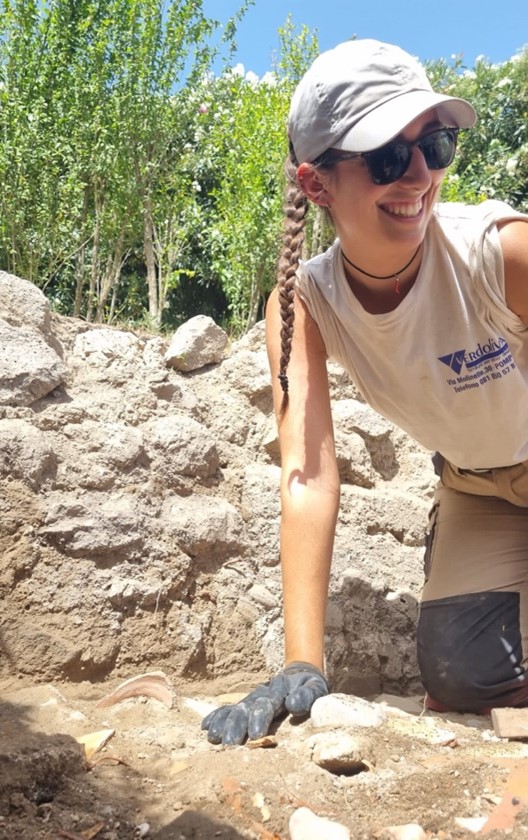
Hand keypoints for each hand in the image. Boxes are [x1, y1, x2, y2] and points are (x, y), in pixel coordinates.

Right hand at [201, 661, 328, 745]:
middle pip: (246, 709)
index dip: (259, 718)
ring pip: (235, 710)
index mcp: (279, 691)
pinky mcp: (246, 704)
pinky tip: (205, 727)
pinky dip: (217, 717)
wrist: (299, 674)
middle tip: (230, 744)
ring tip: (213, 738)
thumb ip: (307, 696)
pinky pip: (229, 710)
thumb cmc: (310, 687)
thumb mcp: (315, 688)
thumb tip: (293, 705)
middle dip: (237, 726)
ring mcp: (251, 699)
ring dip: (223, 724)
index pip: (267, 705)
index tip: (255, 735)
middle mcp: (261, 694)